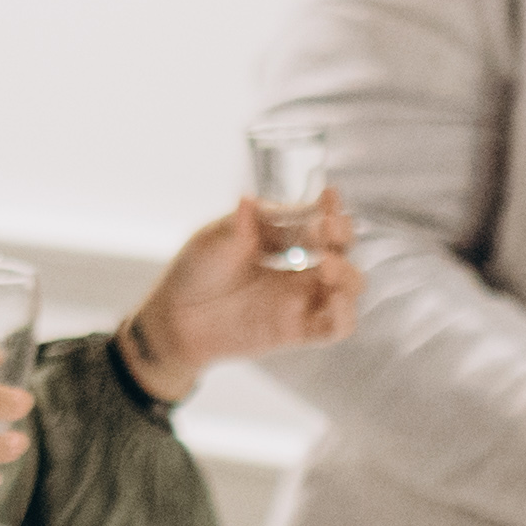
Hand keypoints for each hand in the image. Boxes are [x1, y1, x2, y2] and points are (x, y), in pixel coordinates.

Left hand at [121, 194, 360, 403]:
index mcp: (282, 235)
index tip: (330, 195)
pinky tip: (334, 299)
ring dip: (348, 274)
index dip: (329, 207)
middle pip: (342, 247)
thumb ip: (235, 228)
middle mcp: (298, 265)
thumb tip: (247, 200)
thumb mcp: (210, 242)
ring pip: (350, 285)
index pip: (316, 217)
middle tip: (327, 229)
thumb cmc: (194, 272)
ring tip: (327, 266)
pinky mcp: (298, 330)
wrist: (175, 318)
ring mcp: (301, 297)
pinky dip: (344, 314)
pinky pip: (336, 326)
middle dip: (342, 234)